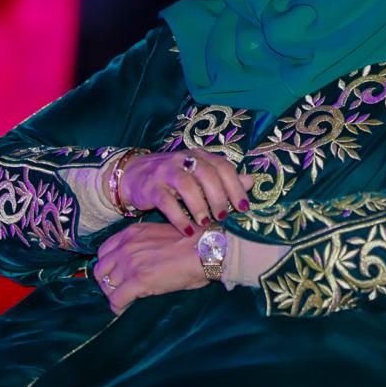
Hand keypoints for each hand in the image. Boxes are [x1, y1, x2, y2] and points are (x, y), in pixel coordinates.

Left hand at [93, 222, 207, 313]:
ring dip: (114, 295)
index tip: (114, 274)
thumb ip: (144, 245)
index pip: (103, 251)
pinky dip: (117, 307)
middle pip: (100, 269)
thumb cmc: (192, 243)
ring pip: (106, 286)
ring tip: (123, 300)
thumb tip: (141, 261)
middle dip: (106, 281)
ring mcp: (130, 263)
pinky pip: (116, 299)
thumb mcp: (160, 235)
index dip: (107, 265)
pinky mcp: (138, 281)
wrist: (206, 250)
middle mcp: (126, 246)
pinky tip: (124, 310)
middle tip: (117, 289)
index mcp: (131, 233)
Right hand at [120, 150, 252, 235]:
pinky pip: (166, 201)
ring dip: (199, 206)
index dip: (236, 186)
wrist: (134, 174)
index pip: (222, 166)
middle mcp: (184, 159)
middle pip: (206, 173)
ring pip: (186, 185)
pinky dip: (179, 217)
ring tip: (205, 223)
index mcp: (199, 156)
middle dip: (218, 196)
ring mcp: (166, 172)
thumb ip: (223, 179)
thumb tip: (251, 181)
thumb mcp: (199, 175)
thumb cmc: (174, 177)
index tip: (243, 207)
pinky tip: (187, 230)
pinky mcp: (151, 187)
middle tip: (223, 216)